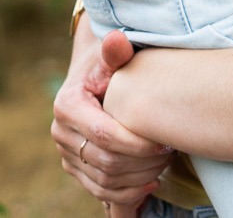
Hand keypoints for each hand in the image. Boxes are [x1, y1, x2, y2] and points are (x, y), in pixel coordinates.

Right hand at [53, 22, 170, 212]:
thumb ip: (116, 52)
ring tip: (165, 163)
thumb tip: (117, 40)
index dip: (137, 142)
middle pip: (106, 162)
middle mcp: (61, 133)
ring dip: (140, 178)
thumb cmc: (108, 64)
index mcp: (68, 106)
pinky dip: (128, 193)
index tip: (166, 139)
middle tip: (171, 151)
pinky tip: (152, 182)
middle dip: (143, 162)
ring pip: (104, 181)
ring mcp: (67, 154)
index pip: (105, 135)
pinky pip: (101, 191)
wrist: (93, 75)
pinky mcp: (76, 168)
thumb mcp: (111, 55)